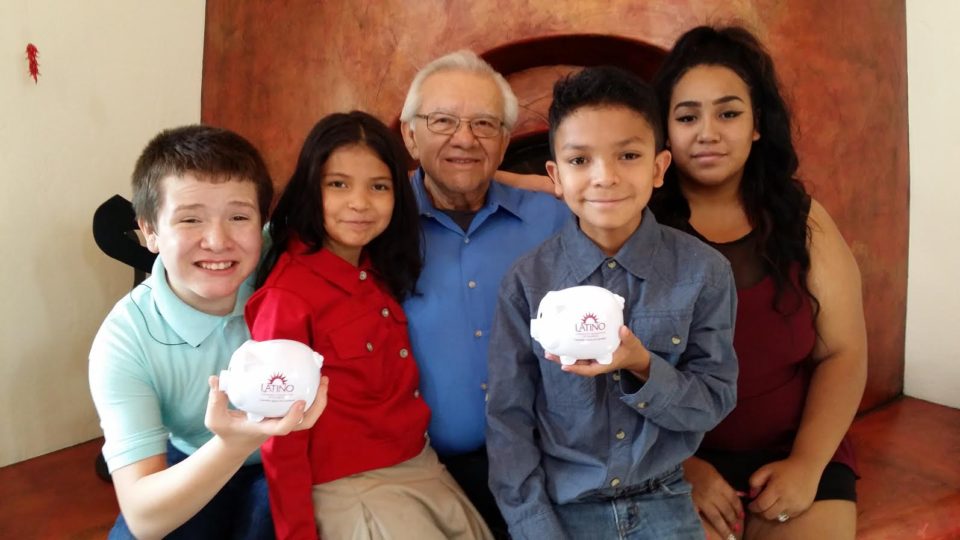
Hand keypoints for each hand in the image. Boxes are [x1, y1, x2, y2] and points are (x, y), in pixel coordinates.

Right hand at [204, 375, 329, 452]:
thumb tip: (216, 379)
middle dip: (318, 405)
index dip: (294, 417)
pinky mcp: (284, 414)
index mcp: (265, 428)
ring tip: (323, 379)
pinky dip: (311, 396)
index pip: (283, 427)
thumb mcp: (215, 419)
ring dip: (319, 399)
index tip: (300, 402)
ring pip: (309, 416)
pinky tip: (310, 379)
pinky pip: (302, 407)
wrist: (235, 443)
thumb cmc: (226, 432)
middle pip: (306, 423)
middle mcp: (278, 425)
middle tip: (322, 383)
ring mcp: (283, 420)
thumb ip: (215, 400)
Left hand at [545, 326, 650, 378]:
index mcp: (604, 364)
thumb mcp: (632, 344)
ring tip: (549, 349)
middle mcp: (596, 363)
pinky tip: (561, 342)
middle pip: (577, 365)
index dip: (576, 369)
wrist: (633, 355)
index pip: (589, 369)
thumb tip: (622, 329)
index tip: (565, 366)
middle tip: (549, 354)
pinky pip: (579, 352)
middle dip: (563, 361)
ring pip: (576, 359)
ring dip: (563, 355)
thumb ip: (628, 337)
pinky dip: (570, 349)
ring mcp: (593, 358)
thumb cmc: (632, 351)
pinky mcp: (591, 353)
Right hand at [684, 457, 743, 539]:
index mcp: (719, 483)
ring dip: (724, 528)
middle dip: (732, 519)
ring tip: (729, 535)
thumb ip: (722, 484)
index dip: (739, 508)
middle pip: (727, 510)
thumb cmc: (693, 466)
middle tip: (736, 527)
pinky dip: (705, 529)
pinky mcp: (691, 506)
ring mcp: (701, 501)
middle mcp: (712, 493)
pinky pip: (700, 519)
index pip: (733, 499)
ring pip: (716, 518)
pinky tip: (709, 536)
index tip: (741, 516)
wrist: (675, 465)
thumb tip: (735, 495)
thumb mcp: (711, 470)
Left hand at [747, 456, 819, 521]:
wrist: (806, 467)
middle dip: (760, 512)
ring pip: (778, 517)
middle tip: (758, 506)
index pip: (761, 505)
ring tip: (770, 505)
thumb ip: (754, 480)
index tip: (750, 505)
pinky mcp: (803, 509)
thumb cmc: (784, 468)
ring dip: (771, 513)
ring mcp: (796, 506)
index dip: (753, 507)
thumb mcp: (766, 469)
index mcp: (777, 489)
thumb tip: (752, 495)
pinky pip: (788, 516)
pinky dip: (782, 512)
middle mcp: (787, 500)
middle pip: (768, 515)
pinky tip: (781, 504)